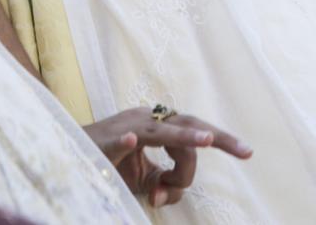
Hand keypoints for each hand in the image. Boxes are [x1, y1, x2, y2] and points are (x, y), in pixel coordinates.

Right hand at [84, 106, 251, 208]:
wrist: (69, 154)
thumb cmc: (108, 165)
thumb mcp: (142, 179)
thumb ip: (165, 186)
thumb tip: (166, 197)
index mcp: (155, 125)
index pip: (189, 140)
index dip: (189, 168)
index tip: (168, 191)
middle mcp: (144, 119)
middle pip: (187, 123)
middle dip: (219, 137)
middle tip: (246, 151)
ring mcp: (125, 127)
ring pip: (161, 131)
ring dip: (184, 137)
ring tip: (207, 140)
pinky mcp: (105, 142)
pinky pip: (119, 142)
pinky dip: (126, 144)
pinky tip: (131, 141)